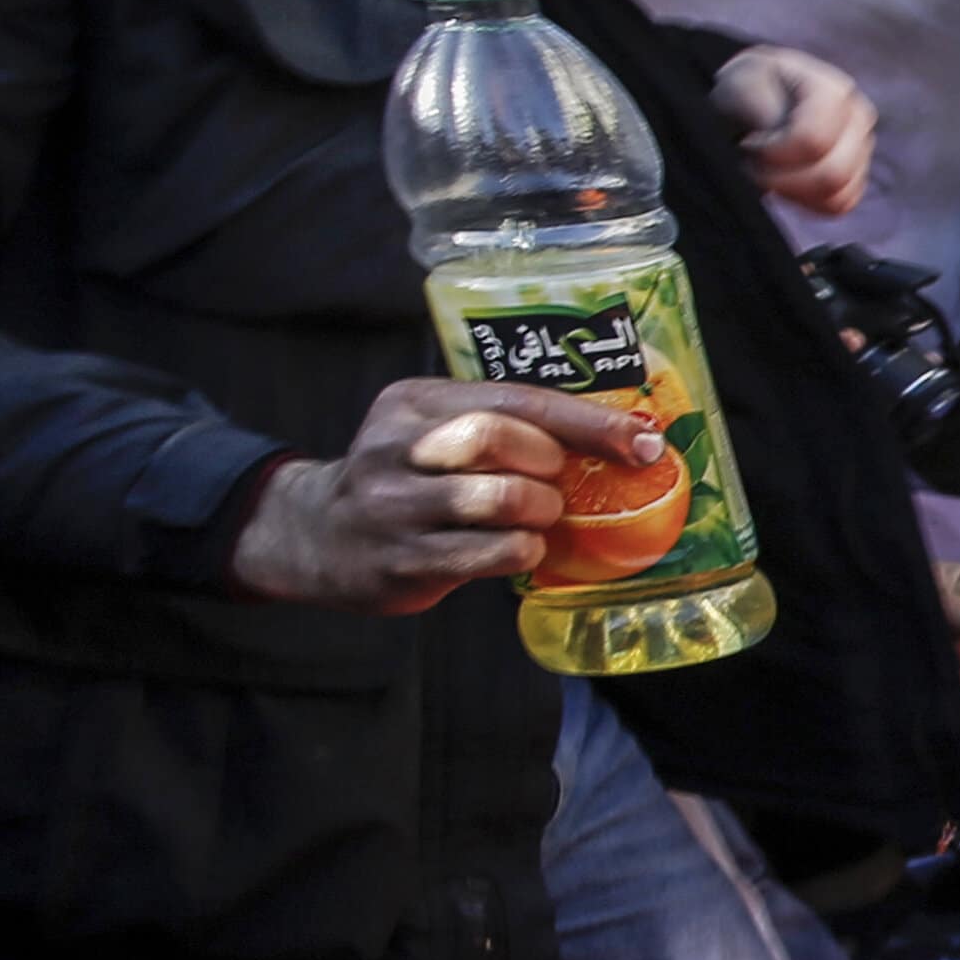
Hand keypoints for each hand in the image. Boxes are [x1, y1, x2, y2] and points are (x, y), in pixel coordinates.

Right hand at [227, 379, 660, 611]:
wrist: (318, 537)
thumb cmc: (408, 480)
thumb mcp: (435, 432)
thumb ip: (503, 425)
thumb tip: (619, 437)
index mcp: (414, 403)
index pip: (514, 399)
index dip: (587, 421)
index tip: (642, 441)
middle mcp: (397, 447)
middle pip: (496, 437)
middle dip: (547, 465)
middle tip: (554, 484)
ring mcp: (394, 505)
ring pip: (497, 500)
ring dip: (538, 514)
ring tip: (534, 519)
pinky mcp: (402, 560)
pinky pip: (490, 554)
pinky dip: (522, 552)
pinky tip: (517, 550)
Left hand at [713, 43, 872, 214]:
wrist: (758, 96)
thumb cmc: (749, 89)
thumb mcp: (742, 86)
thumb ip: (762, 109)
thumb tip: (779, 136)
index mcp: (835, 91)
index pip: (812, 141)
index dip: (772, 153)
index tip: (747, 142)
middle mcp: (858, 119)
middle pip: (832, 174)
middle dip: (782, 179)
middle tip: (753, 163)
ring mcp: (863, 150)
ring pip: (837, 196)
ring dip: (792, 192)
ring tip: (769, 171)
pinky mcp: (857, 176)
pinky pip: (838, 206)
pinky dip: (806, 202)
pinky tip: (785, 183)